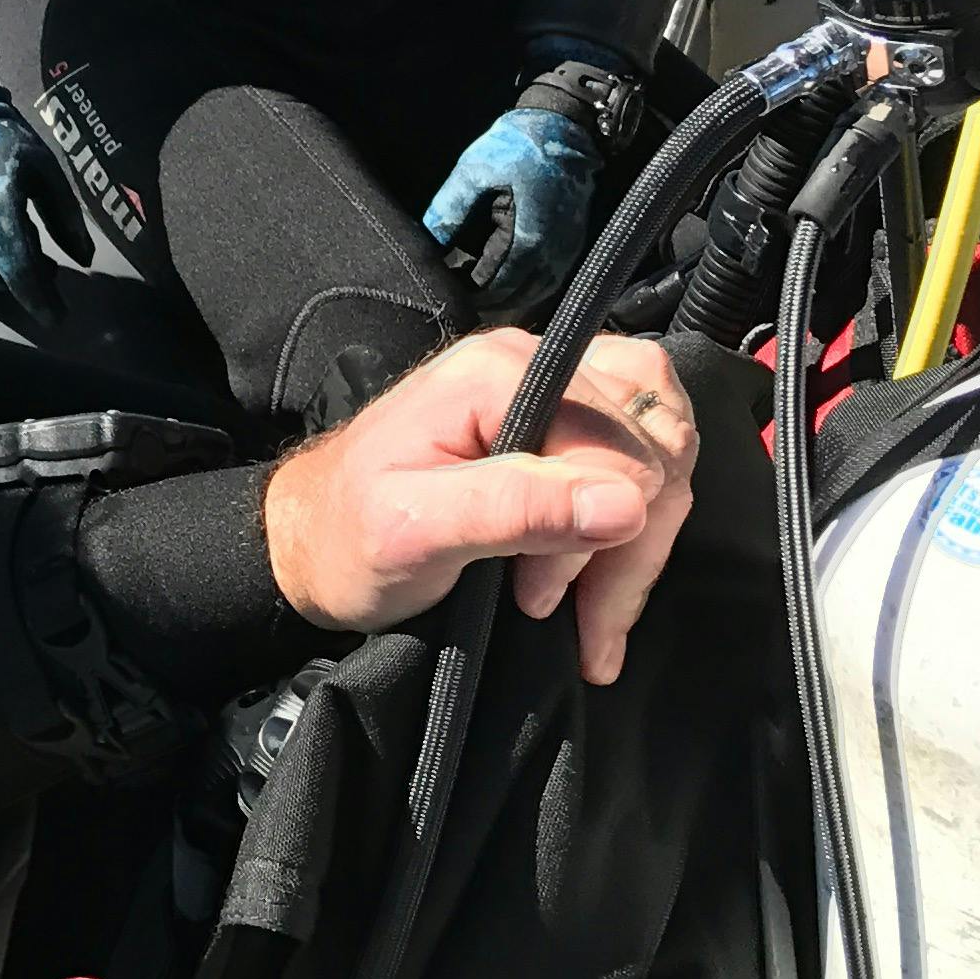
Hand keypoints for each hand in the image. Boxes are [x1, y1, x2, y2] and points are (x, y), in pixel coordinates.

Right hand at [0, 84, 57, 317]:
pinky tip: (4, 241)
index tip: (58, 318)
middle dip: (24, 285)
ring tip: (31, 252)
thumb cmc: (5, 139)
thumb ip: (65, 216)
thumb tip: (83, 258)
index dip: (40, 299)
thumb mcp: (46, 169)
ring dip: (4, 272)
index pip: (19, 269)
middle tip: (50, 275)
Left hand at [260, 329, 698, 683]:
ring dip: (635, 549)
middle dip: (624, 548)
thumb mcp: (414, 532)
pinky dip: (638, 533)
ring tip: (579, 616)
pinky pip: (648, 458)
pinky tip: (603, 599)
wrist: (315, 545)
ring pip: (664, 454)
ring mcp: (555, 386)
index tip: (542, 597)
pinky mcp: (565, 422)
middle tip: (557, 611)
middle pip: (654, 447)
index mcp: (497, 372)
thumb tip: (629, 503)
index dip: (603, 531)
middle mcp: (535, 362)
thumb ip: (516, 508)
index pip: (619, 444)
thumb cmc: (348, 538)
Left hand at [418, 104, 600, 313]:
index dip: (465, 291)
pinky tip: (505, 277)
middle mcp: (551, 256)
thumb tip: (428, 242)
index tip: (442, 286)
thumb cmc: (516, 147)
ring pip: (534, 294)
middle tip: (455, 290)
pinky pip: (548, 280)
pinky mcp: (572, 245)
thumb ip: (449, 209)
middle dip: (484, 299)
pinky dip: (526, 286)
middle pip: (514, 298)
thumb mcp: (473, 172)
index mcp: (526, 240)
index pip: (492, 286)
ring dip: (507, 296)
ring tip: (476, 288)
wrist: (564, 129)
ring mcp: (566, 252)